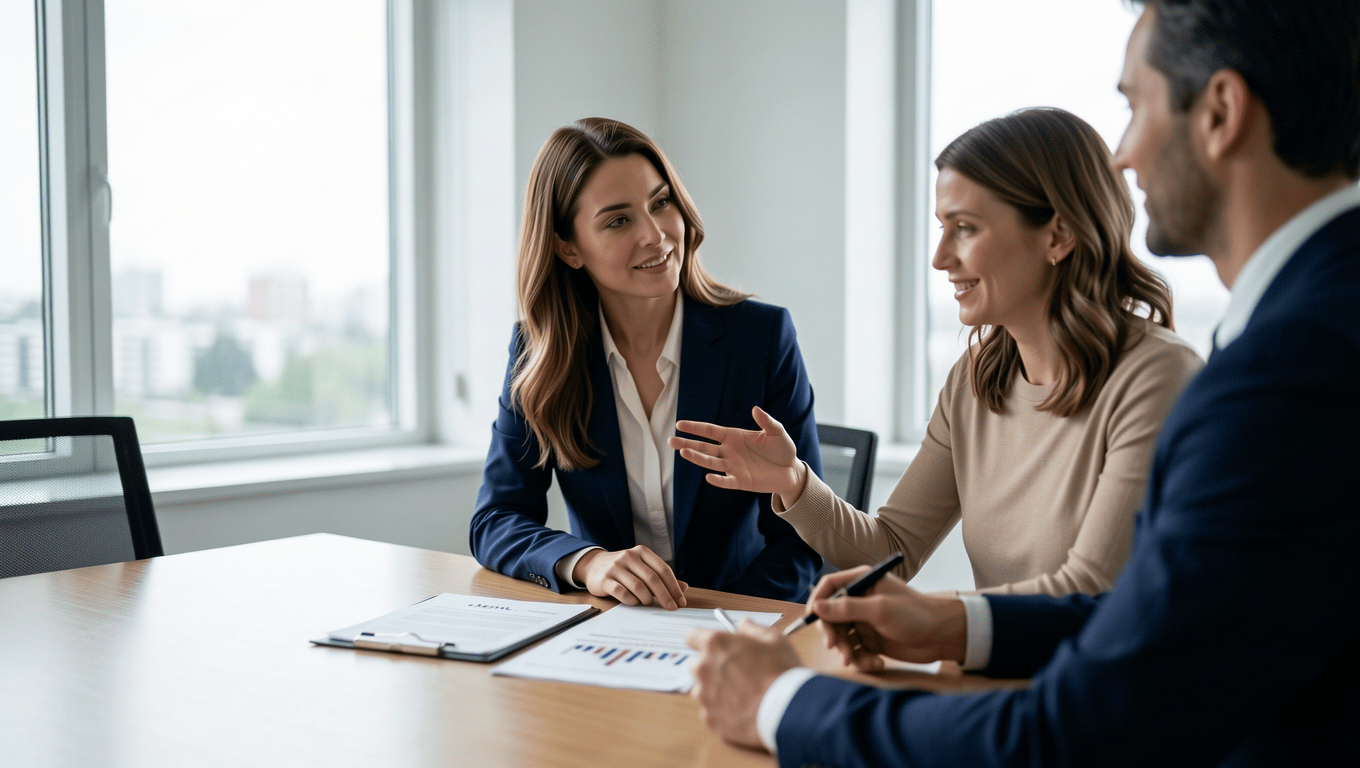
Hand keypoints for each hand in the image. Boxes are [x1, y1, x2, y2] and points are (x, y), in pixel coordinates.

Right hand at [573, 546, 687, 609]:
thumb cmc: (623, 569)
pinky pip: (622, 592)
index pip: (663, 569)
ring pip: (638, 586)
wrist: (593, 565)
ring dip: (647, 599)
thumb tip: (684, 587)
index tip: (681, 601)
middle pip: (653, 578)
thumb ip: (662, 577)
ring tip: (648, 603)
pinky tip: (634, 602)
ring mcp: (615, 567)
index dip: (674, 586)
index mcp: (641, 552)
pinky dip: (631, 600)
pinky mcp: (604, 579)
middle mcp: (629, 557)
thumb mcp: (642, 568)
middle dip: (665, 596)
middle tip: (671, 608)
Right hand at [669, 406, 808, 505]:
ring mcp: (733, 466)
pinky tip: (709, 477)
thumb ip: (766, 421)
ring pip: (711, 462)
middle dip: (688, 443)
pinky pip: (727, 481)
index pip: (711, 431)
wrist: (791, 470)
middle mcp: (730, 451)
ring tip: (683, 452)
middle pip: (704, 447)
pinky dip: (718, 480)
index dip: (696, 427)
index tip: (679, 424)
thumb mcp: (777, 431)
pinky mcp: (741, 481)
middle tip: (670, 441)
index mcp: (734, 437)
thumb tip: (755, 409)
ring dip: (697, 458)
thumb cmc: (782, 449)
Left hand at [686, 620, 800, 750]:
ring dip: (715, 692)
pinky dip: (722, 712)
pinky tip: (742, 711)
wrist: (789, 710)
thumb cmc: (782, 672)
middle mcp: (704, 669)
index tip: (712, 647)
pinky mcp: (710, 718)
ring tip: (741, 696)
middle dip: (711, 668)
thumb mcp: (774, 639)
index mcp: (716, 645)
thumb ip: (753, 629)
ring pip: (702, 691)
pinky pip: (711, 712)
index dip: (702, 641)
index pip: (692, 637)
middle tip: (734, 673)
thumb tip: (744, 624)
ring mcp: (705, 696)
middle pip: (696, 665)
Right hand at [808, 565, 966, 671]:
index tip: (811, 618)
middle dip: (832, 632)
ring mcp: (865, 621)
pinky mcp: (871, 641)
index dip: (818, 600)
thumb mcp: (879, 609)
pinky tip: (877, 664)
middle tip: (835, 647)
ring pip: (842, 637)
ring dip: (846, 650)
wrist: (943, 636)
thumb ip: (847, 608)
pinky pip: (855, 651)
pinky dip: (862, 660)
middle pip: (831, 615)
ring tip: (857, 660)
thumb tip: (816, 607)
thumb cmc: (916, 614)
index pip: (830, 586)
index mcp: (863, 582)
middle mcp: (861, 600)